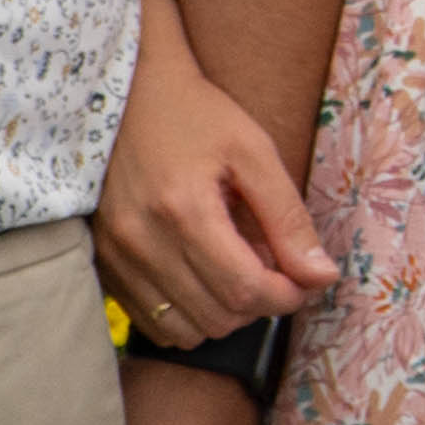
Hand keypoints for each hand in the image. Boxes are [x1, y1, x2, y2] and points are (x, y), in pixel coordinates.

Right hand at [94, 4, 332, 347]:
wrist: (126, 94)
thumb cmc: (196, 115)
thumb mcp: (253, 152)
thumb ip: (288, 218)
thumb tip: (322, 277)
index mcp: (184, 210)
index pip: (245, 290)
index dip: (286, 297)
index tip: (304, 281)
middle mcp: (142, 242)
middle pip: (218, 317)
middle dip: (260, 304)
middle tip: (276, 270)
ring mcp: (116, 257)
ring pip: (184, 330)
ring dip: (224, 314)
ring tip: (239, 272)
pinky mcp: (103, 264)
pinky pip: (151, 323)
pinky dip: (187, 313)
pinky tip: (204, 277)